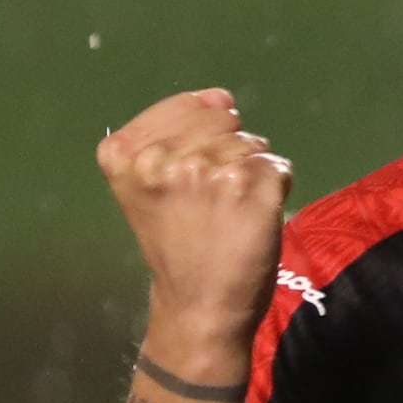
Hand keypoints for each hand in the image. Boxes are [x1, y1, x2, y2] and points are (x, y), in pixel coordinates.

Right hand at [98, 88, 291, 374]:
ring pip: (252, 143)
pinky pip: (277, 165)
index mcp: (124, 155)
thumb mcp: (144, 186)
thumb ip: (173, 135)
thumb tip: (223, 97)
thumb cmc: (174, 245)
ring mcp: (208, 172)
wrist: (198, 305)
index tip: (191, 173)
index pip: (184, 105)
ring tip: (229, 212)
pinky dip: (275, 187)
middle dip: (226, 151)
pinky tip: (252, 217)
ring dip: (251, 172)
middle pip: (221, 121)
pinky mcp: (251, 188)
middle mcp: (162, 159)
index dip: (199, 133)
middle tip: (213, 199)